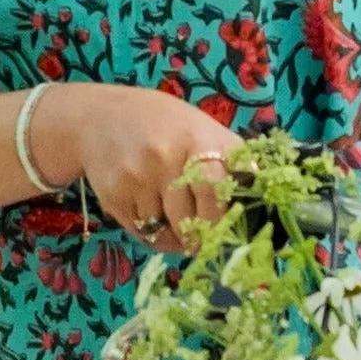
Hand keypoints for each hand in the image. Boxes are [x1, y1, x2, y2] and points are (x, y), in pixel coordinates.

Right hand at [31, 82, 239, 248]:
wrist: (98, 117)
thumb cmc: (162, 124)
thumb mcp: (201, 127)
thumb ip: (231, 157)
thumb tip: (262, 193)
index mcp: (195, 139)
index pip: (216, 190)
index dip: (223, 218)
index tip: (228, 232)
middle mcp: (164, 158)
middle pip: (192, 219)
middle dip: (202, 237)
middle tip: (205, 241)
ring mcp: (136, 179)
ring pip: (167, 231)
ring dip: (178, 239)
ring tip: (180, 228)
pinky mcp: (114, 197)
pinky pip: (143, 233)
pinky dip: (155, 236)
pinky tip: (158, 221)